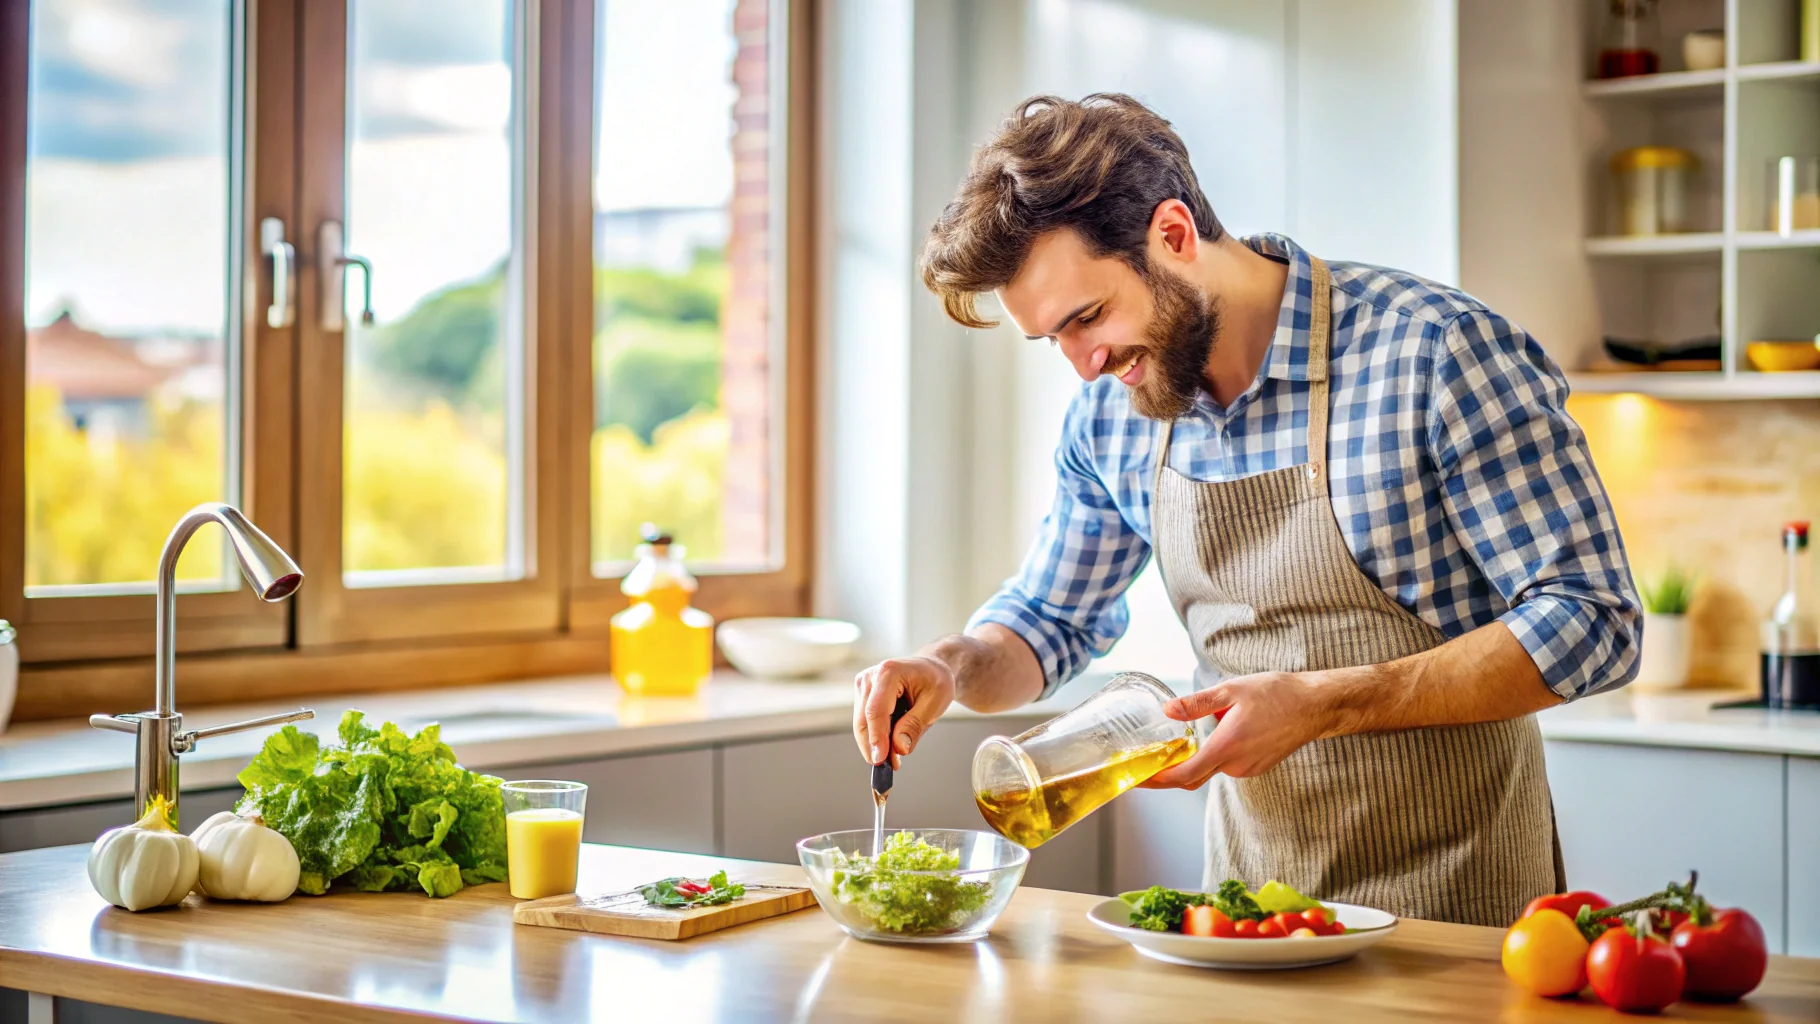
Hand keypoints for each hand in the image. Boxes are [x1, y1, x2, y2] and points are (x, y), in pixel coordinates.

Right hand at [852, 656, 955, 767]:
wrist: (932, 669)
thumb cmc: (936, 682)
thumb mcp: (935, 703)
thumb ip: (915, 725)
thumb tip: (899, 748)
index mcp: (889, 672)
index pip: (876, 710)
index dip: (877, 737)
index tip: (881, 760)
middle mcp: (870, 677)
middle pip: (863, 720)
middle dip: (874, 747)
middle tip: (890, 767)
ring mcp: (863, 686)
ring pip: (861, 725)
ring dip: (875, 745)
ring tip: (894, 759)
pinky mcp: (862, 696)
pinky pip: (865, 723)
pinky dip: (876, 738)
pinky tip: (890, 747)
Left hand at [1139, 672, 1335, 789]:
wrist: (1315, 706)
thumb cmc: (1277, 694)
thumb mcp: (1232, 690)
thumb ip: (1197, 704)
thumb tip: (1168, 710)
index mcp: (1227, 745)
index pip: (1185, 774)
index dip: (1160, 780)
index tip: (1141, 779)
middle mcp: (1237, 764)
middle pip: (1194, 777)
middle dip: (1168, 774)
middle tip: (1147, 767)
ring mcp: (1248, 769)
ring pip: (1211, 768)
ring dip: (1196, 757)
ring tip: (1186, 737)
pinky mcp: (1256, 766)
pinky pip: (1227, 765)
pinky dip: (1214, 756)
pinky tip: (1217, 734)